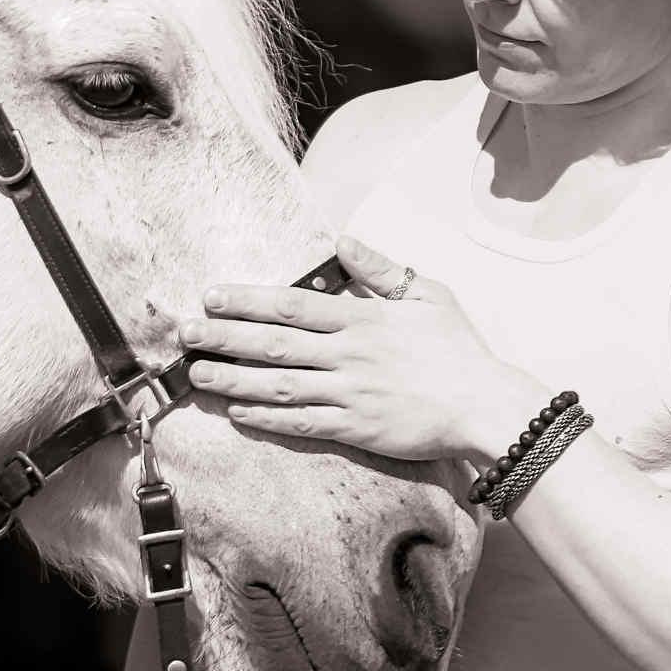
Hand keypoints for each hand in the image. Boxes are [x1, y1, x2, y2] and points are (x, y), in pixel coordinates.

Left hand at [182, 234, 548, 465]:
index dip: (247, 301)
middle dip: (224, 337)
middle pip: (273, 345)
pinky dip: (267, 418)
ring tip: (197, 375)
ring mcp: (350, 395)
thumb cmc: (459, 349)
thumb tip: (342, 240)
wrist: (486, 406)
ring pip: (278, 386)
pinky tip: (237, 412)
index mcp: (362, 319)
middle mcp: (349, 355)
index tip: (211, 296)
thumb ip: (381, 269)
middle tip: (183, 335)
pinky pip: (302, 423)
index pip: (292, 306)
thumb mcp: (427, 294)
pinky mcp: (356, 429)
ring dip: (233, 379)